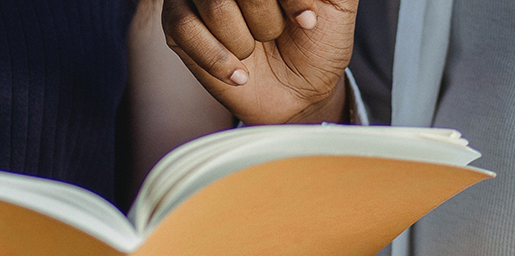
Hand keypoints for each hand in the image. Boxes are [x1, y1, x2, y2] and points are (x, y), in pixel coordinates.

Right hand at [162, 0, 357, 123]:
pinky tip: (238, 72)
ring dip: (243, 40)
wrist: (299, 93)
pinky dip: (217, 58)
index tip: (308, 22)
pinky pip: (184, 28)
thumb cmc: (316, 43)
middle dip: (265, 17)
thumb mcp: (337, 3)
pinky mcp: (177, 23)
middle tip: (274, 34)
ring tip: (253, 49)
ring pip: (214, 5)